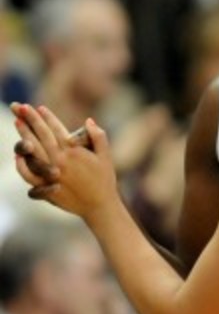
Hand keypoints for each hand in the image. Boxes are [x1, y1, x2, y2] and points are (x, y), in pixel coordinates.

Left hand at [11, 104, 117, 218]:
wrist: (99, 206)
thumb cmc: (105, 180)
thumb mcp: (106, 157)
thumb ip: (98, 137)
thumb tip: (89, 120)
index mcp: (75, 152)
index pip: (57, 129)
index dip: (47, 117)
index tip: (38, 108)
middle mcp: (61, 160)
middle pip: (42, 136)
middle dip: (31, 120)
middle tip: (21, 108)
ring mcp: (51, 173)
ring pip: (33, 150)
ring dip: (24, 135)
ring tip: (17, 122)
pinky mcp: (46, 186)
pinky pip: (28, 173)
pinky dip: (21, 164)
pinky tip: (18, 155)